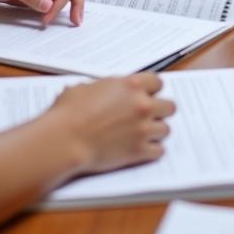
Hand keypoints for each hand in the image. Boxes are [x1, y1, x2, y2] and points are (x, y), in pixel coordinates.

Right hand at [53, 72, 175, 172]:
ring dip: (156, 131)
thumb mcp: (85, 87)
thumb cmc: (69, 113)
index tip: (148, 95)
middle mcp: (142, 105)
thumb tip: (103, 90)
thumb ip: (105, 87)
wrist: (64, 140)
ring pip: (166, 129)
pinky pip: (159, 151)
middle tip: (149, 116)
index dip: (151, 89)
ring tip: (144, 134)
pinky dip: (152, 151)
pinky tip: (143, 150)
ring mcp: (143, 129)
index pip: (157, 82)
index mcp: (131, 85)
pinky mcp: (139, 151)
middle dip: (160, 110)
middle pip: (169, 106)